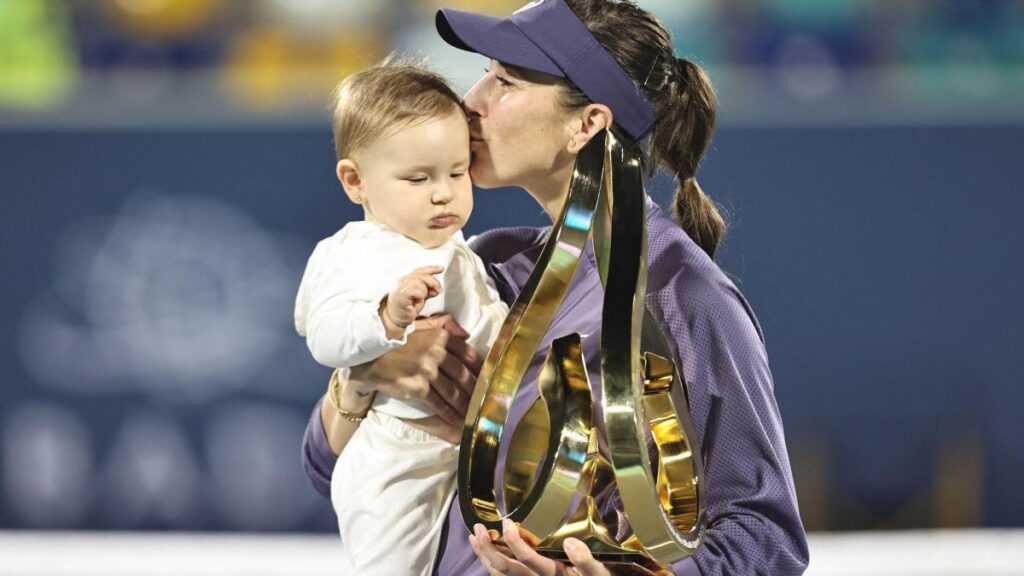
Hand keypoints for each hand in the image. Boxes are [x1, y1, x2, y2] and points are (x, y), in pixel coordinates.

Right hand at [348, 313, 481, 426]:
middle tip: (485, 401)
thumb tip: (466, 334)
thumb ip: (444, 326)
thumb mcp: (420, 326)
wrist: (370, 359)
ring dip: (465, 405)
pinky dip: (450, 413)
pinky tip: (458, 420)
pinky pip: (438, 403)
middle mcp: (436, 352)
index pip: (468, 354)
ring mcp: (427, 370)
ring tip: (474, 413)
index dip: (480, 369)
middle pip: (463, 375)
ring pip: (453, 391)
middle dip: (476, 391)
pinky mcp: (418, 387)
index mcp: (440, 336)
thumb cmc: (397, 342)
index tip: (488, 379)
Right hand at [382, 266, 442, 337]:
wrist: (393, 320)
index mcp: (406, 280)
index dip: (431, 269)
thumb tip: (437, 289)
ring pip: (418, 281)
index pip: (420, 270)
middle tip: (438, 290)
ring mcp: (400, 288)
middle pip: (421, 274)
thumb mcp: (420, 298)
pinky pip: (414, 290)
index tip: (441, 268)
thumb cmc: (405, 309)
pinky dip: (420, 294)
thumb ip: (427, 291)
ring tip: (422, 299)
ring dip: (425, 291)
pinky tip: (418, 300)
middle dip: (433, 282)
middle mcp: (402, 281)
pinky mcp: (400, 295)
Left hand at [469, 520, 611, 575]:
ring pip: (501, 573)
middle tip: (479, 528)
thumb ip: (586, 561)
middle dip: (489, 549)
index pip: (528, 560)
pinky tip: (484, 549)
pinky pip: (504, 575)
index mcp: (554, 573)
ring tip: (474, 536)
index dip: (515, 542)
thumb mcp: (600, 572)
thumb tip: (571, 544)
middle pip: (506, 569)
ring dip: (484, 555)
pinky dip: (490, 561)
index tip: (508, 523)